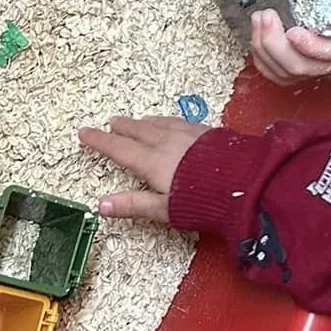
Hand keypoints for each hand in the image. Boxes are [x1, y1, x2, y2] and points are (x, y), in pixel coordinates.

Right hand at [80, 115, 206, 219]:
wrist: (245, 183)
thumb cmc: (202, 201)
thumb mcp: (164, 209)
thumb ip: (133, 205)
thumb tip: (100, 204)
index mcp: (152, 161)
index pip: (119, 149)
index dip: (100, 141)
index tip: (84, 131)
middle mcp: (167, 142)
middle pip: (139, 131)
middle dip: (123, 127)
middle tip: (111, 122)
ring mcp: (189, 134)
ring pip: (160, 123)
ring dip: (145, 122)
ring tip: (138, 121)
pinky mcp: (207, 132)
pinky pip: (179, 121)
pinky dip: (167, 121)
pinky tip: (172, 123)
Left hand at [249, 0, 330, 124]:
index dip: (312, 45)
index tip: (293, 30)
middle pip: (298, 67)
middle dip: (273, 43)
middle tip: (264, 14)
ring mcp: (328, 72)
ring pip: (287, 73)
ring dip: (265, 50)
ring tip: (258, 20)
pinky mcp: (321, 74)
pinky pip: (285, 76)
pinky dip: (267, 61)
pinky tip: (261, 39)